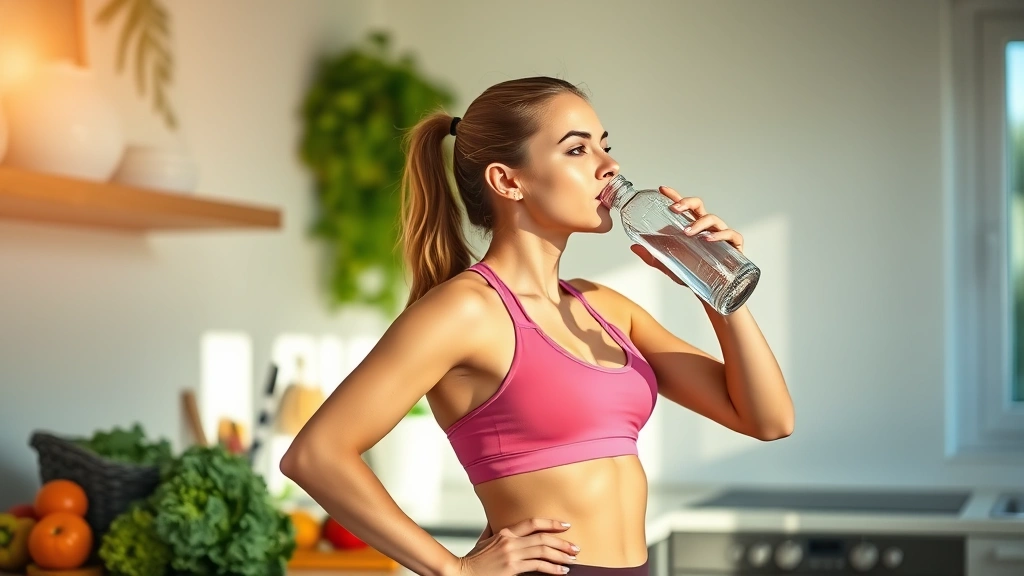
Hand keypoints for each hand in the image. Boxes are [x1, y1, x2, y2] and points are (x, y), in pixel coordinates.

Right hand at [452, 518, 577, 575]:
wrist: (461, 573)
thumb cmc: (472, 561)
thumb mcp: (483, 541)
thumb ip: (492, 530)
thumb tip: (495, 520)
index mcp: (504, 532)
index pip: (532, 523)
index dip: (550, 523)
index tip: (565, 526)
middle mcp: (509, 540)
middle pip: (542, 537)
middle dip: (562, 542)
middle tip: (575, 548)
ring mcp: (511, 554)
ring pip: (543, 551)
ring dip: (561, 556)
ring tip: (572, 560)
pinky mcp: (512, 567)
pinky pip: (538, 566)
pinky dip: (552, 569)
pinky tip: (561, 572)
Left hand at [630, 186, 744, 284]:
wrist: (712, 293)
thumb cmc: (693, 273)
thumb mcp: (669, 264)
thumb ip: (652, 255)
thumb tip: (633, 246)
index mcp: (692, 226)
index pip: (683, 207)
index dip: (674, 196)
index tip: (662, 190)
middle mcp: (707, 227)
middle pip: (698, 206)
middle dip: (687, 203)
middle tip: (674, 209)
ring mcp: (721, 234)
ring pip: (712, 219)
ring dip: (699, 223)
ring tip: (687, 232)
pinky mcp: (734, 246)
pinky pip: (730, 235)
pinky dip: (719, 235)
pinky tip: (707, 239)